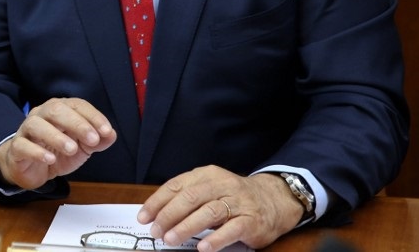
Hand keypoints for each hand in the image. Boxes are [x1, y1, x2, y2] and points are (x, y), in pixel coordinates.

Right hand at [0, 97, 115, 190]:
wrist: (31, 169)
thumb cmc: (57, 151)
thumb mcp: (82, 147)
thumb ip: (97, 140)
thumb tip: (110, 135)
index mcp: (60, 110)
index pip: (76, 105)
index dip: (93, 116)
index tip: (106, 131)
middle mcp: (42, 115)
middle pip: (56, 110)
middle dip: (76, 123)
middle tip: (92, 140)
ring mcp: (27, 130)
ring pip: (36, 125)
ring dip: (56, 136)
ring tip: (72, 149)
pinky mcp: (16, 147)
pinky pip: (23, 145)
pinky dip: (36, 151)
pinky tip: (50, 159)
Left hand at [137, 166, 305, 251]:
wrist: (274, 199)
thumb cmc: (234, 197)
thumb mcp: (210, 189)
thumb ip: (187, 197)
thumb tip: (156, 214)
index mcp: (206, 175)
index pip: (176, 186)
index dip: (157, 202)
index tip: (144, 216)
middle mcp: (221, 184)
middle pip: (190, 197)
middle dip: (169, 215)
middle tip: (156, 231)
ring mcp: (238, 202)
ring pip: (208, 212)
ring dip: (186, 227)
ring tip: (171, 239)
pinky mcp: (251, 220)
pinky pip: (231, 229)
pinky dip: (215, 239)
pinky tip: (203, 248)